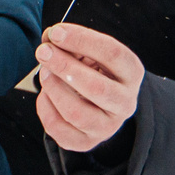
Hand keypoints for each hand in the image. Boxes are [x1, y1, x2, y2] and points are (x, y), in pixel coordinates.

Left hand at [33, 23, 143, 152]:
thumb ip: (72, 43)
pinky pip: (60, 129)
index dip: (82, 40)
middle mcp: (125, 103)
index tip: (56, 32)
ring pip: (76, 113)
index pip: (113, 54)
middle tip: (43, 52)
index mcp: (132, 74)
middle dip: (64, 67)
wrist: (99, 105)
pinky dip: (45, 108)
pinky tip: (45, 94)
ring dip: (54, 89)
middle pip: (97, 88)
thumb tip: (49, 38)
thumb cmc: (93, 71)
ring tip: (43, 73)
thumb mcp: (89, 53)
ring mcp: (107, 127)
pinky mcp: (86, 142)